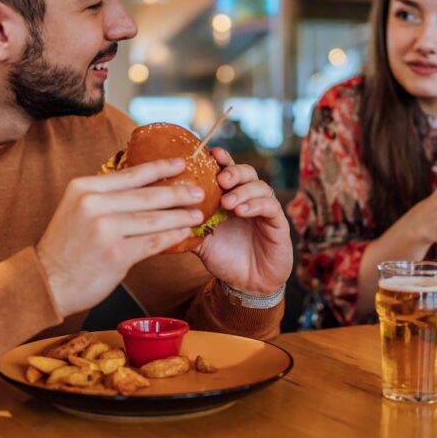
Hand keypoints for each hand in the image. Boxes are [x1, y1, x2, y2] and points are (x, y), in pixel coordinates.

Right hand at [36, 158, 200, 316]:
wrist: (46, 282)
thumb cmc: (66, 247)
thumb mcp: (76, 209)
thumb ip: (104, 197)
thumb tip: (142, 185)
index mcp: (84, 188)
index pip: (130, 174)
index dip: (159, 167)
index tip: (181, 163)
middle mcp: (93, 204)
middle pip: (146, 195)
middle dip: (178, 193)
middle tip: (199, 190)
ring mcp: (105, 229)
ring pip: (153, 219)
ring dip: (180, 216)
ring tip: (198, 213)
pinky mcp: (116, 254)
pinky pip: (153, 242)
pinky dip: (172, 237)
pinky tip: (185, 234)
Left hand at [192, 148, 292, 295]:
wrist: (246, 284)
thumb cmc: (224, 258)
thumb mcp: (201, 240)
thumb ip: (186, 225)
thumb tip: (159, 215)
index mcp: (230, 196)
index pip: (227, 170)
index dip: (222, 159)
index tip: (211, 153)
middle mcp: (249, 198)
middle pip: (247, 172)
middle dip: (234, 171)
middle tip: (221, 179)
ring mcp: (265, 209)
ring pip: (260, 187)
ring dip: (243, 191)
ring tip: (228, 202)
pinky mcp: (278, 223)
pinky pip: (270, 207)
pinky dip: (256, 205)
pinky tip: (243, 211)